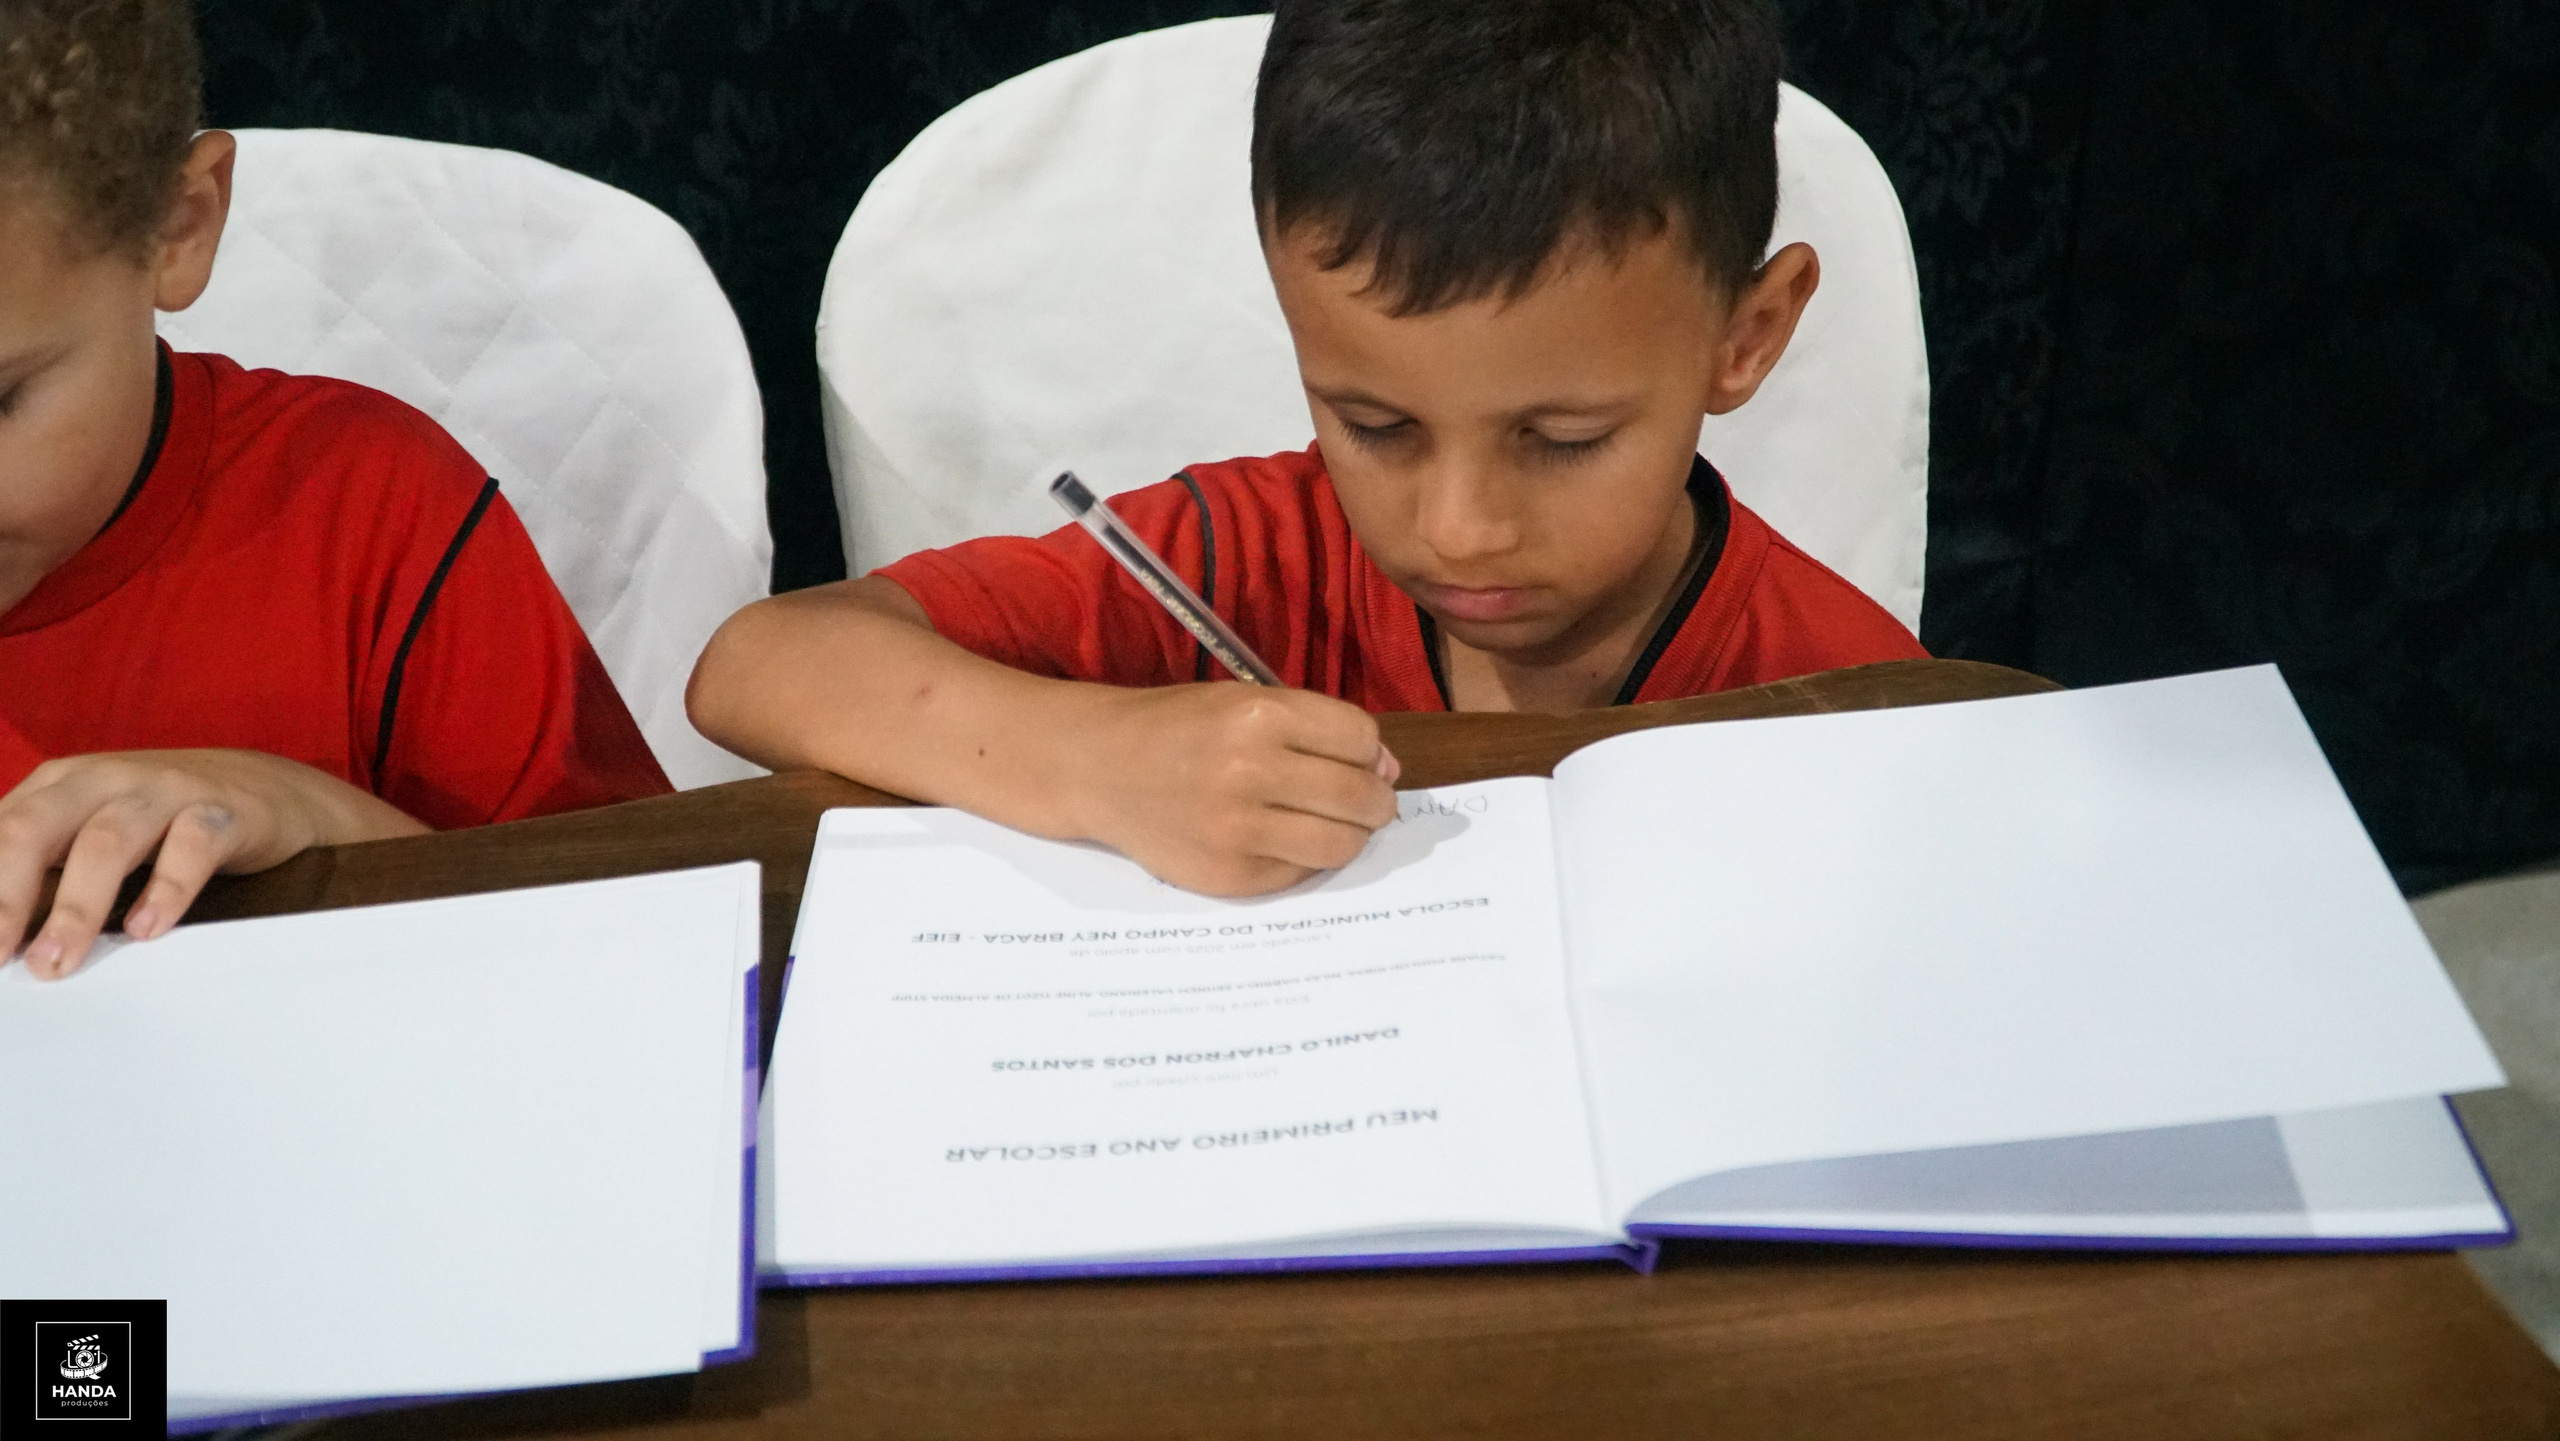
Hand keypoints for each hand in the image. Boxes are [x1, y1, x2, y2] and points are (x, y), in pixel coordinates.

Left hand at [0, 749, 427, 978]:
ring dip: (76, 908)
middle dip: (6, 897)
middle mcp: (104, 779)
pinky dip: (166, 888)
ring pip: (107, 842)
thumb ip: (45, 869)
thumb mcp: (91, 832)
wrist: (271, 789)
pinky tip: (146, 929)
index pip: (0, 832)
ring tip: (57, 961)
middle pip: (36, 829)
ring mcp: (165, 790)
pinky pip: (191, 844)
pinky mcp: (223, 809)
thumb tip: (3, 935)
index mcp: (59, 786)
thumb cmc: (165, 821)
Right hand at [1066, 684, 1402, 896]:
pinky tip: (1280, 839)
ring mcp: (1238, 829)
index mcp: (1260, 714)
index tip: (1356, 758)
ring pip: (1341, 844)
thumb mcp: (1243, 702)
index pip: (1361, 740)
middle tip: (1364, 801)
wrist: (1099, 767)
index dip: (1369, 751)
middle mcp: (1251, 771)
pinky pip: (1300, 873)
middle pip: (1360, 797)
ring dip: (1350, 835)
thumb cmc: (1179, 728)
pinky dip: (1303, 858)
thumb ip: (1316, 729)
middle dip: (1375, 801)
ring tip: (1330, 822)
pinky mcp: (1229, 874)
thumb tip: (1387, 769)